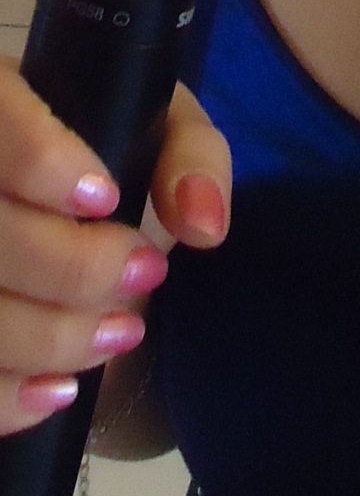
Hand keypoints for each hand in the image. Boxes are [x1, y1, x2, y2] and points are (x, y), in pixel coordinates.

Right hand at [0, 62, 230, 435]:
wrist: (66, 212)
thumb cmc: (117, 154)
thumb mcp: (162, 130)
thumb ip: (192, 156)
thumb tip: (204, 225)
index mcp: (2, 101)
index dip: (42, 162)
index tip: (105, 198)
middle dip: (73, 268)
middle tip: (144, 272)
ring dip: (51, 337)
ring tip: (120, 331)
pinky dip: (10, 394)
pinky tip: (58, 387)